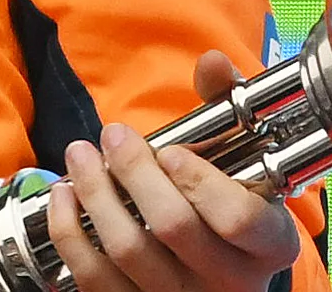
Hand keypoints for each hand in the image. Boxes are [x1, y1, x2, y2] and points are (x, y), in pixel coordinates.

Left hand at [44, 49, 304, 291]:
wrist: (216, 278)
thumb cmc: (226, 208)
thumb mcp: (240, 164)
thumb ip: (227, 108)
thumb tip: (213, 62)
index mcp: (268, 244)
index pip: (239, 218)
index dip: (200, 181)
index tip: (169, 149)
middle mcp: (230, 282)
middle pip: (174, 228)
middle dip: (134, 173)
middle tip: (113, 136)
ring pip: (129, 251)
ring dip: (95, 194)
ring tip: (79, 155)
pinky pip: (94, 277)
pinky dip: (69, 233)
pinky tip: (63, 196)